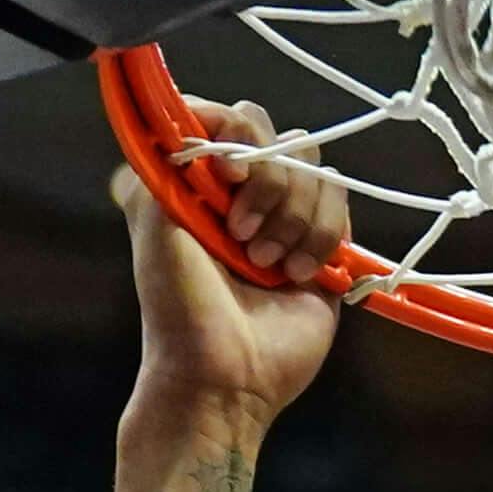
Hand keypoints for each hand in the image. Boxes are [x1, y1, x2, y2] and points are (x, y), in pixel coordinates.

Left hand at [118, 101, 353, 431]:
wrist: (224, 374)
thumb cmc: (179, 307)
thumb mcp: (153, 222)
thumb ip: (164, 160)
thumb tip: (188, 120)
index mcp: (199, 180)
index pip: (229, 117)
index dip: (234, 133)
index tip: (226, 174)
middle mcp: (242, 193)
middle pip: (279, 135)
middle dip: (266, 183)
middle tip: (241, 235)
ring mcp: (285, 217)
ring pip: (315, 168)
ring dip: (290, 218)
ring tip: (265, 266)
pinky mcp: (322, 245)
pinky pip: (339, 204)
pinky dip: (318, 238)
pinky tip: (295, 276)